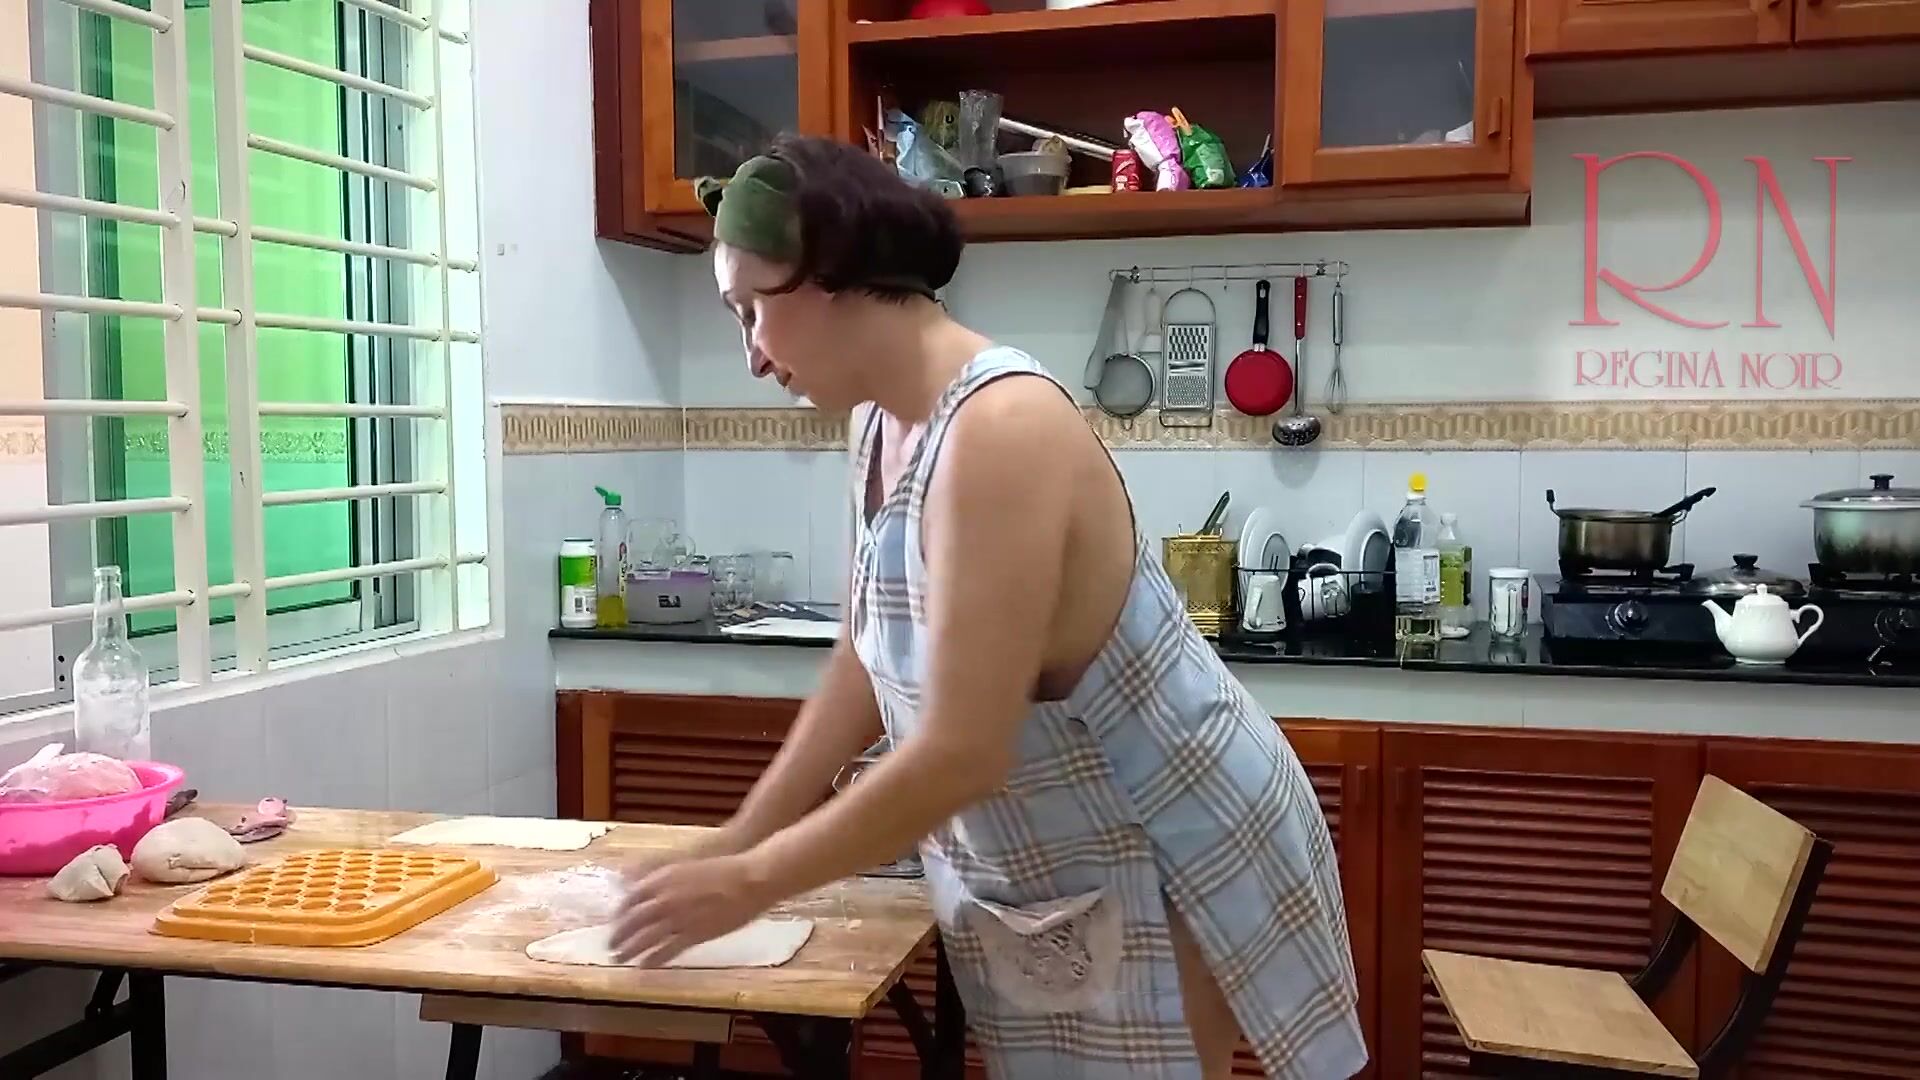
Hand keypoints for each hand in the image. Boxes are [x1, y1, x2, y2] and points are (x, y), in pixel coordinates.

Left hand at [610, 852, 774, 965]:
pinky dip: (654, 958)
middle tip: (610, 945)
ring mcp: (679, 918)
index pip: (631, 899)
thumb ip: (663, 876)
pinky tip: (645, 966)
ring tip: (620, 959)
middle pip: (634, 921)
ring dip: (631, 949)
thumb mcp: (686, 866)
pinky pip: (667, 949)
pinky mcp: (694, 934)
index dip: (620, 914)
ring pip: (646, 938)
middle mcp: (665, 899)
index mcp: (663, 879)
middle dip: (620, 934)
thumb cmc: (722, 867)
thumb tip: (639, 881)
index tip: (615, 922)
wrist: (750, 878)